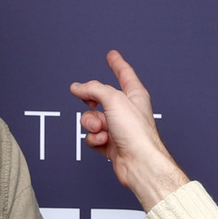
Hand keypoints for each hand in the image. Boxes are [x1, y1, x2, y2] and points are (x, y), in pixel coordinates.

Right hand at [69, 51, 189, 210]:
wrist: (138, 163)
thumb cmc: (137, 133)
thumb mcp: (113, 99)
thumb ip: (94, 89)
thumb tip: (78, 87)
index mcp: (134, 95)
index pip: (124, 74)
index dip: (117, 63)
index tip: (112, 55)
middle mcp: (127, 110)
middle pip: (100, 97)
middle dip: (91, 102)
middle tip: (89, 103)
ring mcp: (118, 128)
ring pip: (92, 119)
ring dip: (92, 124)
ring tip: (101, 129)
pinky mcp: (110, 143)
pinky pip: (92, 136)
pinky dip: (94, 139)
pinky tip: (103, 141)